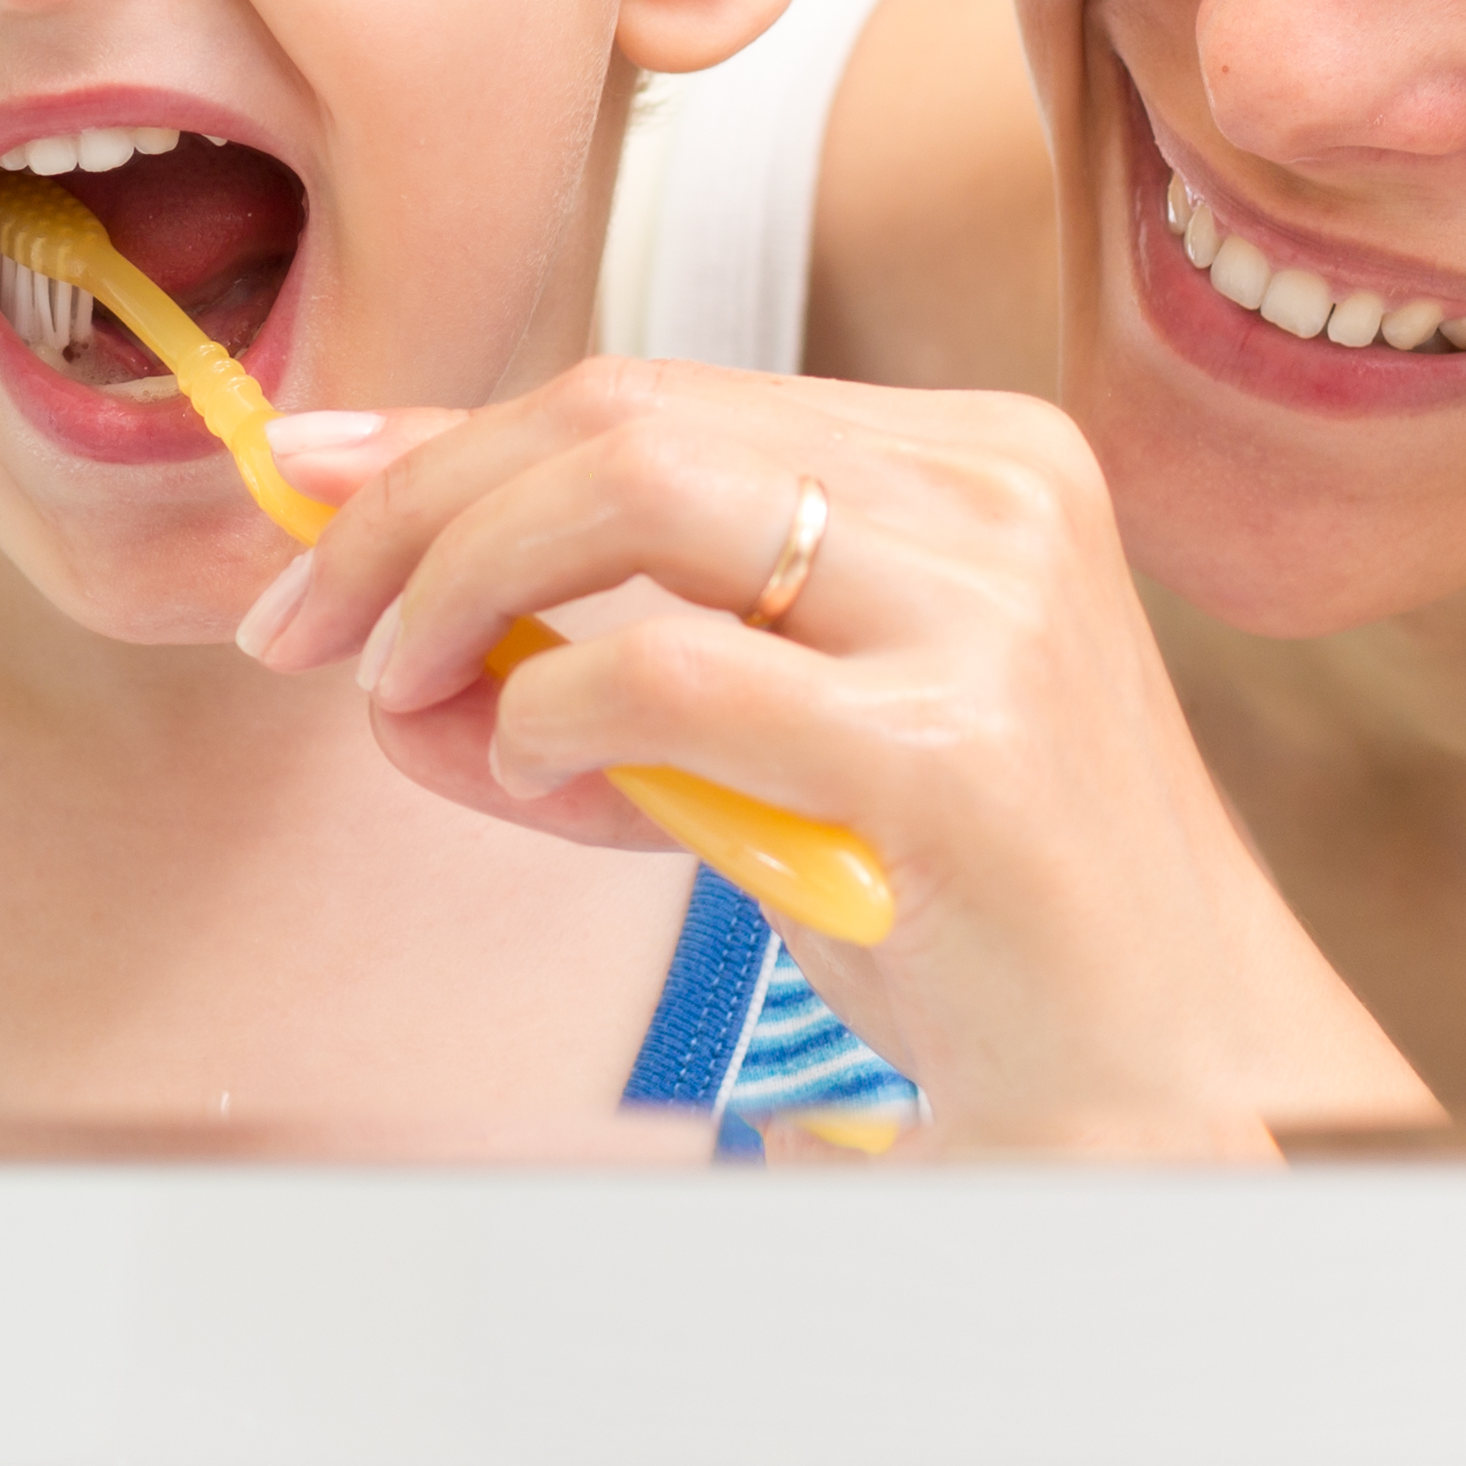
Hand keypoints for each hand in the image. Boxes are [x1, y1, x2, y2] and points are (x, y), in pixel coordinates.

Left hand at [243, 358, 1432, 1150]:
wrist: (1161, 1077)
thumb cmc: (970, 909)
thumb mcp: (777, 744)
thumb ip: (605, 677)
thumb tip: (386, 652)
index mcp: (973, 455)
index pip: (657, 389)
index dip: (454, 431)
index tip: (307, 482)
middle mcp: (996, 493)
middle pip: (621, 413)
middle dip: (418, 503)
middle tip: (303, 619)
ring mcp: (987, 610)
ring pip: (630, 491)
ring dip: (455, 584)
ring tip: (398, 691)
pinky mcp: (949, 751)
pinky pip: (667, 674)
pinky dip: (546, 713)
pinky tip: (528, 770)